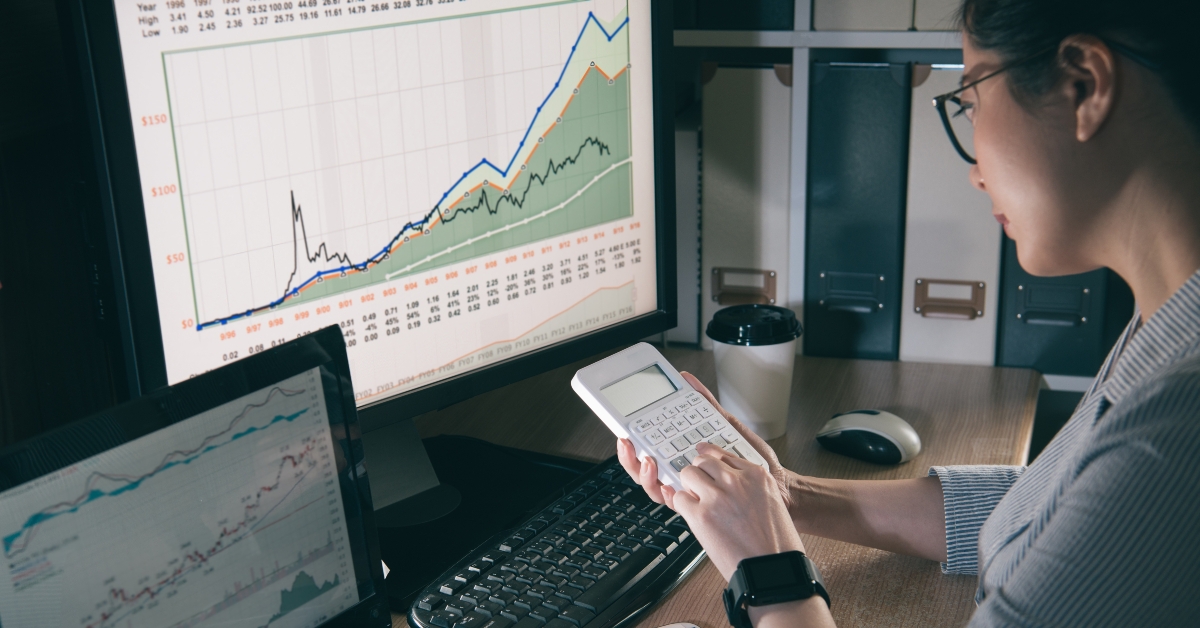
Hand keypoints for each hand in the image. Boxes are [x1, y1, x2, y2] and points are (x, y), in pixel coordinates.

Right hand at [616, 371, 792, 507]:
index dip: (633, 440)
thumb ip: (706, 405)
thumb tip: (687, 379)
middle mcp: (681, 472)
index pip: (650, 447)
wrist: (778, 485)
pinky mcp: (700, 506)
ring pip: (654, 487)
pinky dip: (668, 492)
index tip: (624, 426)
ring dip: (644, 474)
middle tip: (629, 442)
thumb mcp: (727, 425)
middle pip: (645, 468)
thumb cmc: (752, 460)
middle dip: (630, 457)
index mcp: (682, 453)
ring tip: (649, 460)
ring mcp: (689, 490)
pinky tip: (670, 482)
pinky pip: (676, 502)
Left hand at [673, 442, 805, 580]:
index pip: (724, 456)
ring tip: (697, 502)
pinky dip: (683, 506)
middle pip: (704, 461)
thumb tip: (728, 484)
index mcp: (757, 476)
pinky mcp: (701, 515)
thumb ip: (750, 488)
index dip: (714, 466)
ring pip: (688, 473)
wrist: (772, 570)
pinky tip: (694, 517)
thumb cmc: (776, 544)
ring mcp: (717, 496)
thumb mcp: (772, 503)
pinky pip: (680, 498)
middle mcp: (736, 481)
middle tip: (701, 489)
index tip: (709, 470)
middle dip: (700, 474)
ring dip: (689, 487)